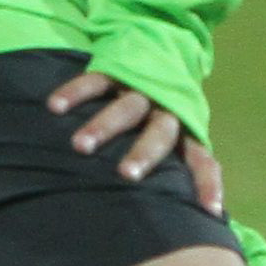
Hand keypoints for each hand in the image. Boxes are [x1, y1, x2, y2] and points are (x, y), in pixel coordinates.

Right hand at [46, 70, 215, 205]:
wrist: (161, 46)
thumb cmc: (164, 113)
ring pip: (127, 108)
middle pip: (161, 133)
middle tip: (127, 174)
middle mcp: (166, 110)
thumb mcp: (178, 137)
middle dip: (144, 153)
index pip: (203, 160)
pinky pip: (96, 81)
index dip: (208, 183)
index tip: (210, 211)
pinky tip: (55, 107)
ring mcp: (141, 89)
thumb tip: (197, 219)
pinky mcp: (116, 70)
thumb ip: (178, 170)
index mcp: (186, 131)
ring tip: (80, 146)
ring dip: (104, 126)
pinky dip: (75, 93)